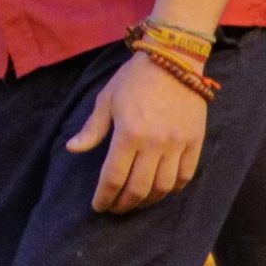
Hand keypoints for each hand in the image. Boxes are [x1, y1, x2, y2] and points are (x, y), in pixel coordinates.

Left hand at [69, 51, 208, 213]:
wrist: (173, 58)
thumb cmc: (134, 78)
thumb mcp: (107, 98)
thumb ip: (92, 128)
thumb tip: (72, 149)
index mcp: (128, 133)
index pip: (114, 176)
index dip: (104, 196)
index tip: (99, 206)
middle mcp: (154, 144)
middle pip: (138, 189)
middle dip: (124, 204)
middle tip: (116, 208)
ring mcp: (176, 145)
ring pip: (162, 188)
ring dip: (147, 201)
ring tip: (136, 202)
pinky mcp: (194, 142)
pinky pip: (185, 176)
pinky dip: (172, 189)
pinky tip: (161, 190)